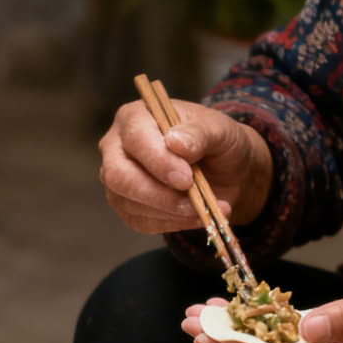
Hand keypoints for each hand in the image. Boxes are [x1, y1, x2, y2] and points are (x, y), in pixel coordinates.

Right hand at [99, 99, 272, 233]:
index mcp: (135, 118)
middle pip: (118, 175)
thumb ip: (200, 133)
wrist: (227, 171)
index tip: (186, 179)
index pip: (136, 139)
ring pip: (128, 202)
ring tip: (205, 210)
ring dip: (170, 212)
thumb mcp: (221, 131)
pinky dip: (170, 223)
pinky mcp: (124, 205)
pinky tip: (194, 216)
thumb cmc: (219, 144)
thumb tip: (176, 143)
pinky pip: (139, 221)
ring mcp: (116, 178)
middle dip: (157, 193)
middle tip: (192, 202)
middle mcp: (116, 148)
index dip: (158, 161)